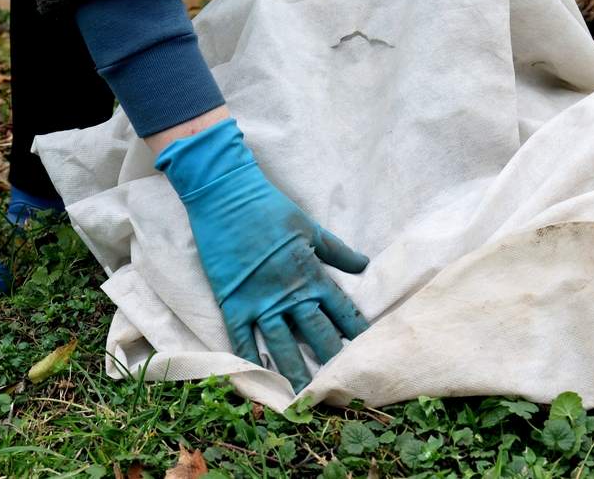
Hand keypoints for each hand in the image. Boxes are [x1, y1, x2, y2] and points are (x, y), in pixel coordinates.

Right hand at [155, 118, 368, 390]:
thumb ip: (337, 252)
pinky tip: (258, 377)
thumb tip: (364, 266)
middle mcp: (288, 293)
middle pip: (315, 334)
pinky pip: (241, 336)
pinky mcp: (231, 301)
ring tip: (304, 396)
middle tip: (340, 385)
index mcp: (311, 274)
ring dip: (293, 370)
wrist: (226, 197)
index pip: (340, 311)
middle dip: (329, 360)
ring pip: (281, 344)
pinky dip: (249, 358)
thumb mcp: (310, 228)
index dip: (354, 333)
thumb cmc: (270, 208)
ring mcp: (258, 300)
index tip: (367, 352)